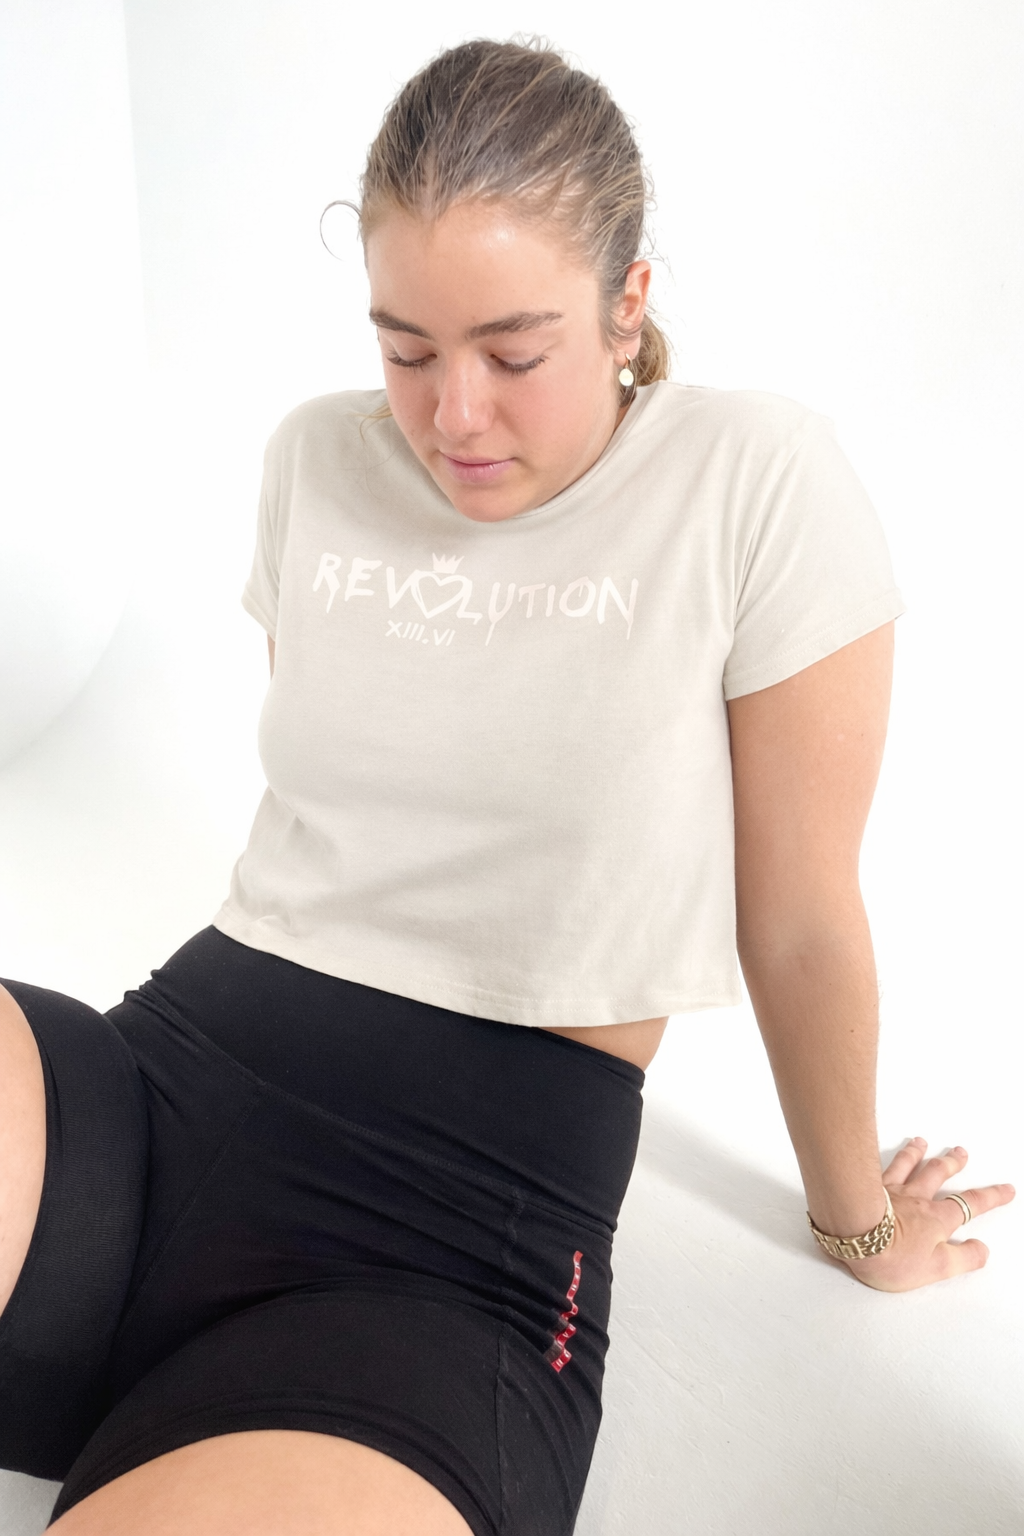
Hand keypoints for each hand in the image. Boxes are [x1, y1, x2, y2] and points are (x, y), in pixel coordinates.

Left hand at [840, 1139, 1014, 1291]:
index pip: (970, 1205)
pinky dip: (888, 1156)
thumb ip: (963, 1258)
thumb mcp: (938, 1268)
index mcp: (937, 1219)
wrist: (856, 1236)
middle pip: (939, 1175)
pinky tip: (883, 1148)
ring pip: (909, 1165)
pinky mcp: (869, 1187)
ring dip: (918, 1153)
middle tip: (961, 1152)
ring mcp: (892, 1189)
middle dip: (952, 1163)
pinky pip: (883, 1166)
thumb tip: (982, 1250)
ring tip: (922, 1142)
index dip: (990, 1197)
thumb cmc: (894, 1256)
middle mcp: (917, 1198)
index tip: (1005, 1189)